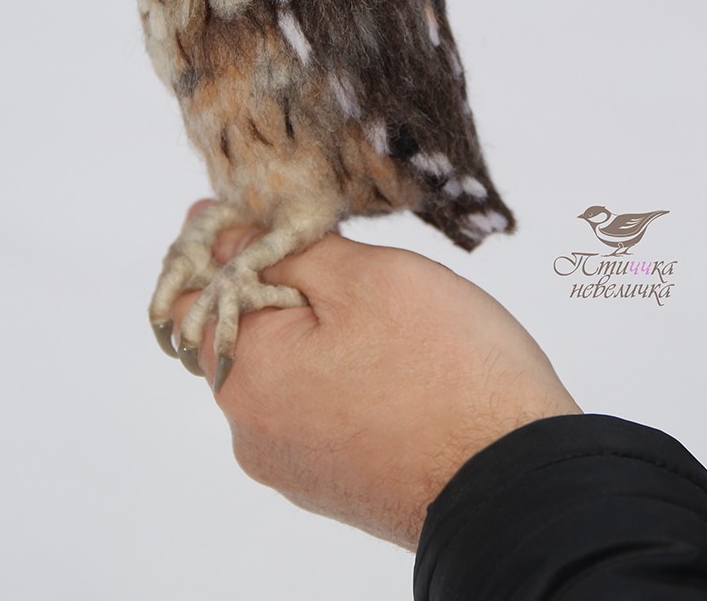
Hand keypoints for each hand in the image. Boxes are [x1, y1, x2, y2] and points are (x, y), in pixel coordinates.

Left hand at [171, 203, 580, 549]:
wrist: (518, 486)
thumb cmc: (446, 369)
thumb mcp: (364, 278)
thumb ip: (279, 249)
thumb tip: (214, 230)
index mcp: (245, 376)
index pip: (188, 296)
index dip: (221, 247)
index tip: (271, 220)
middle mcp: (252, 432)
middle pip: (241, 333)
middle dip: (287, 289)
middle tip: (358, 269)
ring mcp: (294, 467)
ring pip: (285, 371)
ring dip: (320, 334)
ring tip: (393, 322)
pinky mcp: (335, 485)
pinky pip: (318, 410)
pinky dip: (343, 377)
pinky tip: (400, 366)